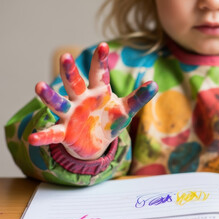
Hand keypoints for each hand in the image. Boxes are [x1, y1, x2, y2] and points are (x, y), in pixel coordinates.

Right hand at [28, 42, 157, 159]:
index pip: (98, 73)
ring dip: (49, 95)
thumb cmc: (110, 120)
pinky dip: (42, 135)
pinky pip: (52, 133)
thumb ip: (139, 97)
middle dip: (69, 71)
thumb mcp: (126, 109)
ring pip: (58, 103)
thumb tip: (155, 84)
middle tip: (65, 56)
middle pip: (74, 83)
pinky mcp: (65, 132)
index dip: (100, 60)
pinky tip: (33, 138)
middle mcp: (81, 99)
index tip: (103, 45)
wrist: (97, 142)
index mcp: (98, 92)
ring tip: (39, 86)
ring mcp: (71, 115)